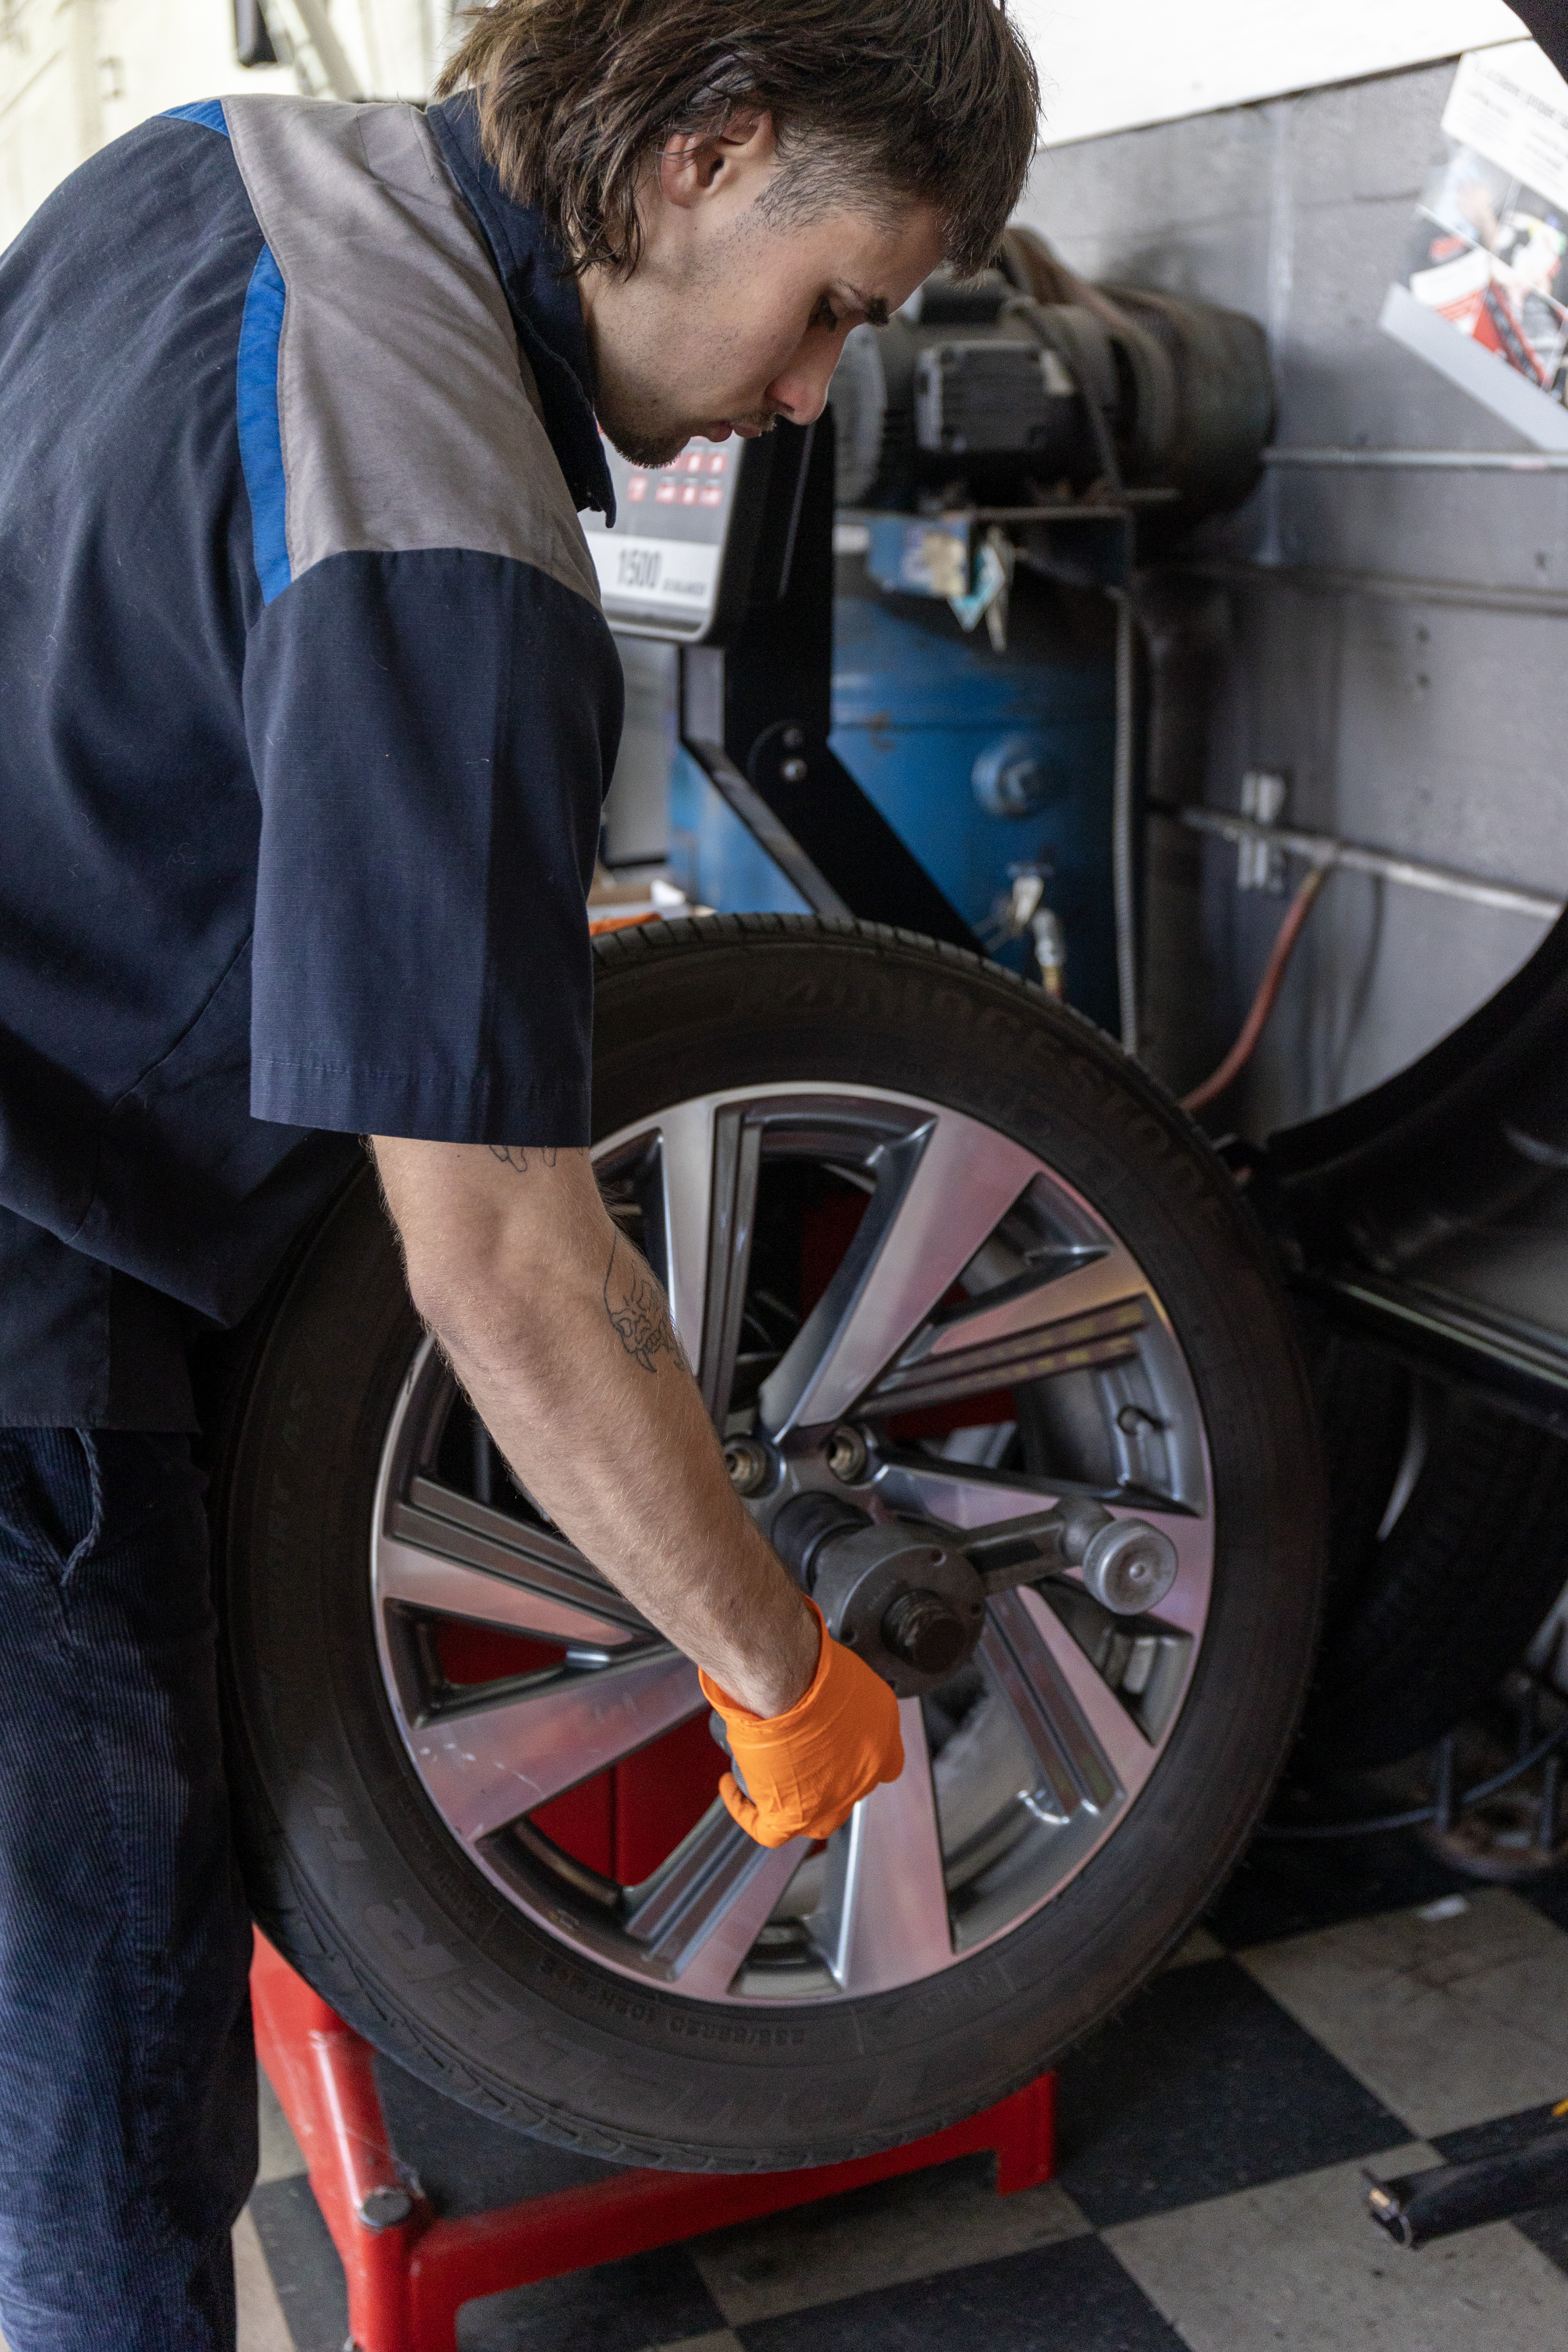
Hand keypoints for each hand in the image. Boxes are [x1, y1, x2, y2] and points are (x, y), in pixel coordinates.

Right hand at [701, 1599, 904, 1846]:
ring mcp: (826, 1803)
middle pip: (847, 1790)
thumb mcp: (852, 1669)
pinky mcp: (788, 1817)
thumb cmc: (816, 1664)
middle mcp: (860, 1780)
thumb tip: (831, 1683)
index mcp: (883, 1745)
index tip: (844, 1741)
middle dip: (828, 1775)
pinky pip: (768, 1827)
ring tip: (771, 1771)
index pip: (887, 1763)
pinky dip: (747, 1809)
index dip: (864, 1754)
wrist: (786, 1679)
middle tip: (799, 1750)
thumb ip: (852, 1688)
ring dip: (794, 1796)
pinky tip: (733, 1787)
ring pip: (814, 1815)